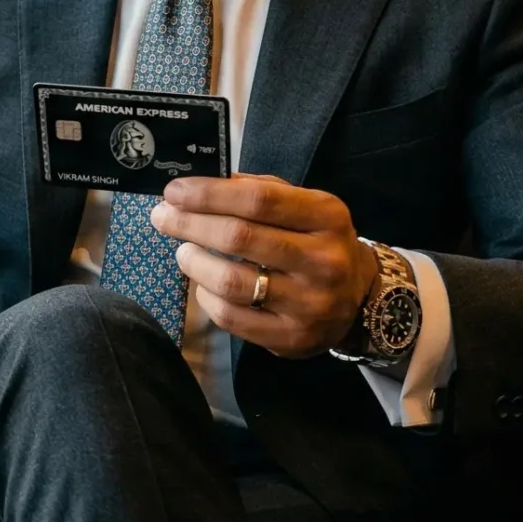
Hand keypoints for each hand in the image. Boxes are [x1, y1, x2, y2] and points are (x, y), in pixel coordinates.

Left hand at [151, 174, 378, 357]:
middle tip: (163, 218)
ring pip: (231, 281)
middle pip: (240, 237)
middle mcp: (324, 260)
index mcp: (327, 216)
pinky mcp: (291, 337)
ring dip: (194, 262)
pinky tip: (204, 284)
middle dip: (190, 224)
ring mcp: (309, 303)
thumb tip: (199, 183)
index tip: (174, 192)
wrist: (359, 298)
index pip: (259, 200)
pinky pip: (232, 316)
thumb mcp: (304, 207)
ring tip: (184, 252)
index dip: (209, 194)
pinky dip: (207, 297)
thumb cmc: (317, 242)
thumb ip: (259, 191)